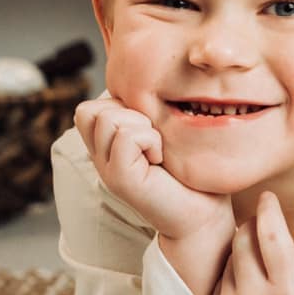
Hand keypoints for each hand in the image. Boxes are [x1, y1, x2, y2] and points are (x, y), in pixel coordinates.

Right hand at [73, 93, 229, 243]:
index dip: (119, 107)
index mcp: (105, 145)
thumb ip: (142, 113)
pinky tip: (160, 159)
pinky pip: (126, 136)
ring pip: (107, 119)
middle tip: (152, 139)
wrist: (204, 213)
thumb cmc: (188, 170)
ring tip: (157, 149)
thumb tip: (141, 81)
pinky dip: (150, 140)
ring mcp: (107, 170)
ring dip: (142, 126)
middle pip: (90, 110)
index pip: (88, 108)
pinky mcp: (120, 180)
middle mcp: (100, 157)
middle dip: (127, 113)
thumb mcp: (161, 132)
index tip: (148, 130)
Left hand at [210, 191, 293, 294]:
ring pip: (230, 259)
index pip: (270, 235)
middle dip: (253, 223)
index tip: (268, 196)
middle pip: (243, 241)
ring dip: (242, 247)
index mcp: (289, 291)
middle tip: (263, 218)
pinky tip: (249, 275)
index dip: (268, 210)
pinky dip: (233, 272)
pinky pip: (220, 281)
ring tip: (260, 250)